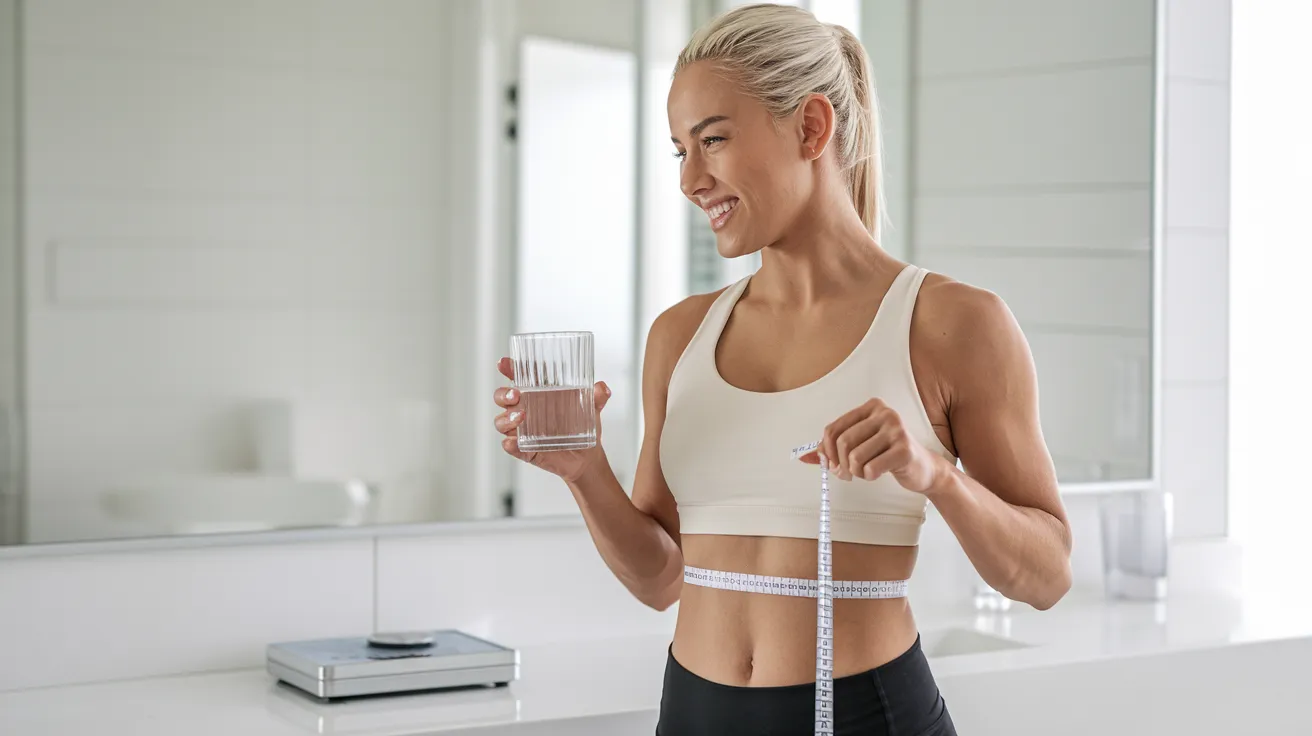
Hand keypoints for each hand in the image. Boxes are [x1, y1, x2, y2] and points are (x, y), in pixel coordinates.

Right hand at [492, 357, 611, 483]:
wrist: (587, 456)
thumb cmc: (584, 426)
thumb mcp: (593, 408)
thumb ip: (598, 396)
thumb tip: (602, 388)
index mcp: (537, 394)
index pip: (518, 376)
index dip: (509, 368)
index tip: (504, 363)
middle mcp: (524, 409)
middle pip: (502, 397)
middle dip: (504, 394)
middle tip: (516, 394)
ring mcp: (522, 430)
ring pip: (501, 421)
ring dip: (506, 418)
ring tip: (521, 416)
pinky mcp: (524, 449)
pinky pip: (511, 446)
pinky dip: (510, 445)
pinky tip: (513, 442)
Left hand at [798, 398, 946, 494]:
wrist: (922, 468)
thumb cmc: (888, 454)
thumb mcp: (860, 445)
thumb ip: (833, 448)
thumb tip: (804, 456)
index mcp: (871, 407)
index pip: (833, 428)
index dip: (825, 450)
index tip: (829, 464)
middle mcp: (885, 414)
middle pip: (842, 442)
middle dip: (839, 464)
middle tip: (845, 474)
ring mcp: (897, 430)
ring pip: (855, 457)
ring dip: (855, 472)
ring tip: (864, 472)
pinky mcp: (905, 449)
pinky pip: (871, 469)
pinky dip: (869, 476)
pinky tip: (878, 473)